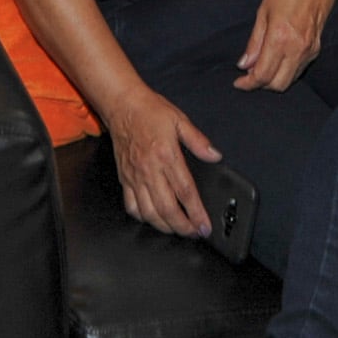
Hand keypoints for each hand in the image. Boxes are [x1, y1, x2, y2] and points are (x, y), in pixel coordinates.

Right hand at [100, 86, 222, 237]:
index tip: (205, 226)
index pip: (185, 192)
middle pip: (167, 209)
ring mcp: (135, 176)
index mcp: (166, 156)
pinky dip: (142, 217)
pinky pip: (131, 205)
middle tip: (194, 233)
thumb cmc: (149, 111)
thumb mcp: (180, 120)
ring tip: (177, 230)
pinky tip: (152, 218)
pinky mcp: (124, 178)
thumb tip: (215, 156)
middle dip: (183, 227)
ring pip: (149, 212)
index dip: (197, 213)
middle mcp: (149, 170)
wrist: (122, 104)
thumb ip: (199, 141)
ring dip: (164, 226)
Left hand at [236, 0, 337, 90]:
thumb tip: (244, 64)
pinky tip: (277, 60)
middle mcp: (297, 49)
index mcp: (280, 38)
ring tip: (261, 66)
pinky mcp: (316, 48)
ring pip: (289, 81)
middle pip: (277, 85)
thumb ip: (255, 42)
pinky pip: (299, 70)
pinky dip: (286, 71)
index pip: (262, 75)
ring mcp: (309, 50)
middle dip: (261, 84)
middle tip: (248, 75)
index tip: (238, 82)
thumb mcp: (263, 12)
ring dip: (273, 79)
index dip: (248, 83)